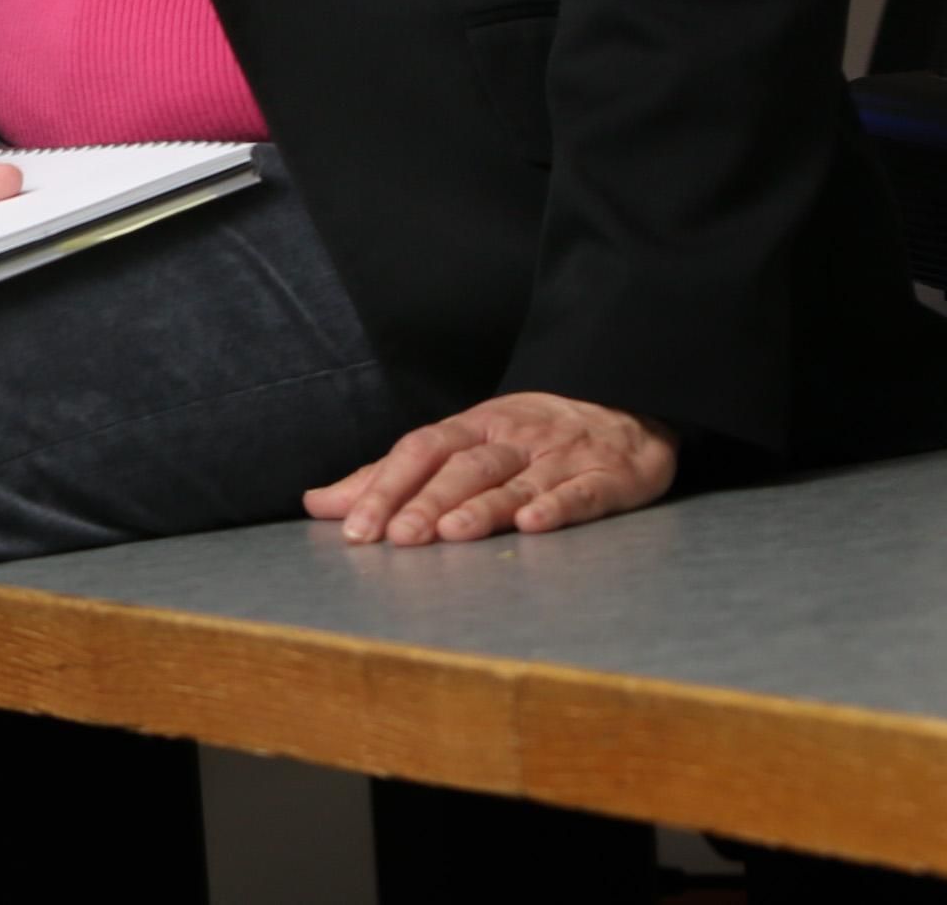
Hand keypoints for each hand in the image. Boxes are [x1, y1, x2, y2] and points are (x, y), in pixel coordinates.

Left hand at [304, 392, 677, 544]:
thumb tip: (319, 504)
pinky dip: (557, 509)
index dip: (386, 485)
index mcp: (472, 426)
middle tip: (396, 538)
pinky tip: (532, 525)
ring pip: (514, 483)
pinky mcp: (609, 479)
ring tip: (449, 533)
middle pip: (462, 468)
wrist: (627, 408)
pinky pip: (581, 494)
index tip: (354, 526)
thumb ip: (391, 475)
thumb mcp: (460, 443)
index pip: (420, 450)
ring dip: (480, 507)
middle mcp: (513, 438)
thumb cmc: (529, 436)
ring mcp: (561, 458)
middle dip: (426, 502)